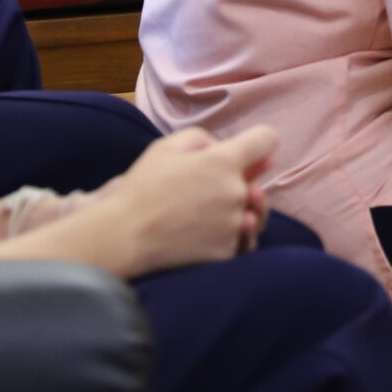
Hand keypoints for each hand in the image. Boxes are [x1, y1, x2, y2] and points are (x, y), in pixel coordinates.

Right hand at [97, 125, 276, 275]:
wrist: (125, 237)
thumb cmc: (143, 189)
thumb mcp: (166, 148)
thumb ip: (202, 139)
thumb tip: (224, 148)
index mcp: (224, 161)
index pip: (266, 140)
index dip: (258, 144)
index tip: (248, 155)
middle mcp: (236, 192)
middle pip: (256, 184)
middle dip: (240, 184)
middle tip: (207, 192)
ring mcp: (234, 225)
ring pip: (252, 214)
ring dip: (238, 213)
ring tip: (206, 215)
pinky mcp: (227, 252)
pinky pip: (240, 241)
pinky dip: (227, 238)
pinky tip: (204, 234)